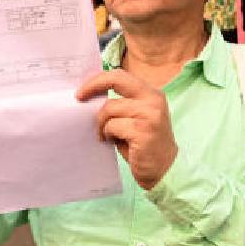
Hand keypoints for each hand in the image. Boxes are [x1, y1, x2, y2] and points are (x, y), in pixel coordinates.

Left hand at [76, 70, 177, 189]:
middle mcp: (153, 100)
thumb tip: (91, 98)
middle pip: (116, 80)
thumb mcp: (137, 118)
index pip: (120, 75)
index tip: (82, 89)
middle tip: (79, 97)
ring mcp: (149, 114)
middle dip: (93, 86)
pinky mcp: (142, 131)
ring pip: (110, 108)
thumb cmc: (145, 145)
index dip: (98, 79)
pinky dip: (108, 134)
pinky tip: (114, 142)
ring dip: (102, 124)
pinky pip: (112, 126)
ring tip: (107, 135)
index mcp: (151, 93)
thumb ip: (122, 105)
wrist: (166, 170)